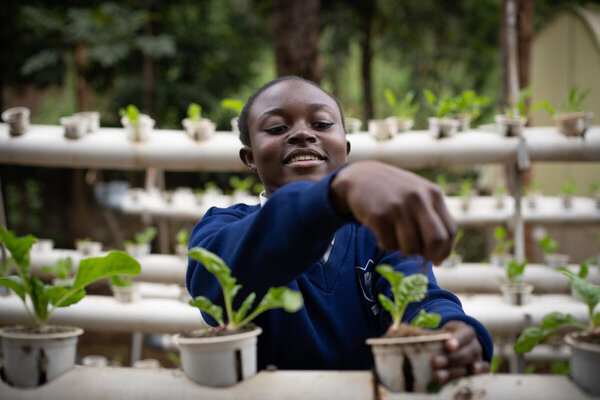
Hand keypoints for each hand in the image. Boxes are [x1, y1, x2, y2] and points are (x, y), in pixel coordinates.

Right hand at [329, 161, 455, 263]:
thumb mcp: (417, 194)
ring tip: (396, 240)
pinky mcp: (380, 215)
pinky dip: (386, 245)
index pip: (450, 231)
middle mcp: (418, 198)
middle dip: (430, 255)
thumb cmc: (393, 191)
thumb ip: (431, 217)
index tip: (437, 260)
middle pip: (436, 240)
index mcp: (433, 193)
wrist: (360, 176)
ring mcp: (399, 206)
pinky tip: (381, 234)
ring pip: (411, 247)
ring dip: (404, 250)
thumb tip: (440, 256)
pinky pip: (389, 245)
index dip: (445, 251)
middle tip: (421, 258)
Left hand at [431, 321, 488, 383]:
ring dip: (454, 372)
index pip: (464, 333)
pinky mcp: (480, 370)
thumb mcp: (440, 332)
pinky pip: (483, 372)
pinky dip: (477, 375)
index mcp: (465, 331)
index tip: (448, 345)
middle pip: (467, 351)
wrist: (458, 345)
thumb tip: (412, 337)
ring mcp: (478, 358)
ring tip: (437, 376)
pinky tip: (465, 379)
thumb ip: (430, 335)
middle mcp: (474, 344)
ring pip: (471, 364)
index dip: (457, 340)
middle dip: (451, 359)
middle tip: (435, 362)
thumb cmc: (445, 338)